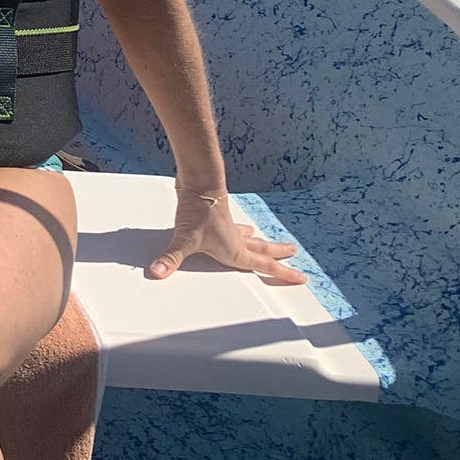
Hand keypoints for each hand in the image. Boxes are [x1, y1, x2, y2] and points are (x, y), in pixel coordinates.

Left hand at [147, 188, 306, 285]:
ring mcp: (228, 226)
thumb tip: (157, 273)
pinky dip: (243, 231)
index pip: (264, 266)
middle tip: (294, 255)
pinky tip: (239, 228)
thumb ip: (170, 259)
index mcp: (235, 250)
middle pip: (262, 250)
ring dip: (261, 242)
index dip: (283, 274)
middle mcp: (235, 239)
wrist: (199, 181)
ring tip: (267, 244)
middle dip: (278, 256)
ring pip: (250, 238)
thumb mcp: (184, 239)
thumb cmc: (197, 211)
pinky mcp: (218, 215)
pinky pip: (236, 228)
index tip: (303, 277)